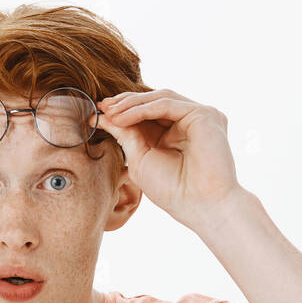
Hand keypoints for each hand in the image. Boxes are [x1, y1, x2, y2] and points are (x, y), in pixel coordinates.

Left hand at [96, 88, 244, 231]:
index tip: (97, 112)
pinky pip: (167, 104)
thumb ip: (125, 135)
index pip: (146, 113)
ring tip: (110, 112)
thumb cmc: (172, 190)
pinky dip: (142, 109)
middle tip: (101, 106)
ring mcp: (197, 116)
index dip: (122, 111)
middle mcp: (187, 121)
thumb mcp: (140, 159)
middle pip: (153, 101)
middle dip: (125, 103)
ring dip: (131, 104)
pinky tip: (123, 117)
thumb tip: (104, 116)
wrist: (199, 205)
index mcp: (174, 133)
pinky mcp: (204, 114)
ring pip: (159, 98)